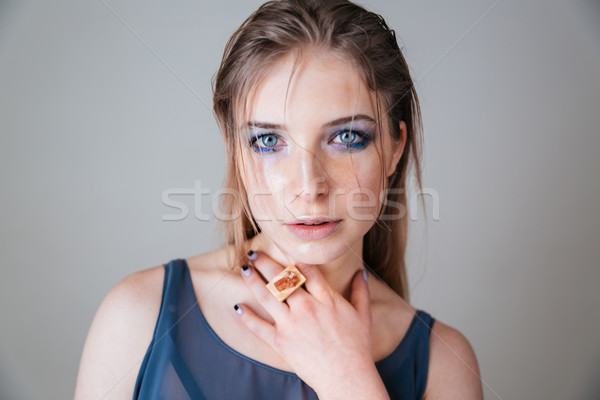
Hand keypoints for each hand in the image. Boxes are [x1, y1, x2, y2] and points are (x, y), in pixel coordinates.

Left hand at [235, 251, 387, 398]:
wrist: (347, 377)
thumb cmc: (357, 347)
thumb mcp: (363, 315)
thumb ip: (360, 291)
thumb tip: (360, 272)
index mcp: (326, 298)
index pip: (306, 270)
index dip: (293, 257)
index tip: (282, 247)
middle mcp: (307, 307)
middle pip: (282, 278)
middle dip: (265, 263)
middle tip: (254, 253)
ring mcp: (292, 324)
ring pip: (267, 296)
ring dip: (252, 280)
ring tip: (244, 269)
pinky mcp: (281, 342)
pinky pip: (259, 327)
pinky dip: (246, 317)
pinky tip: (237, 307)